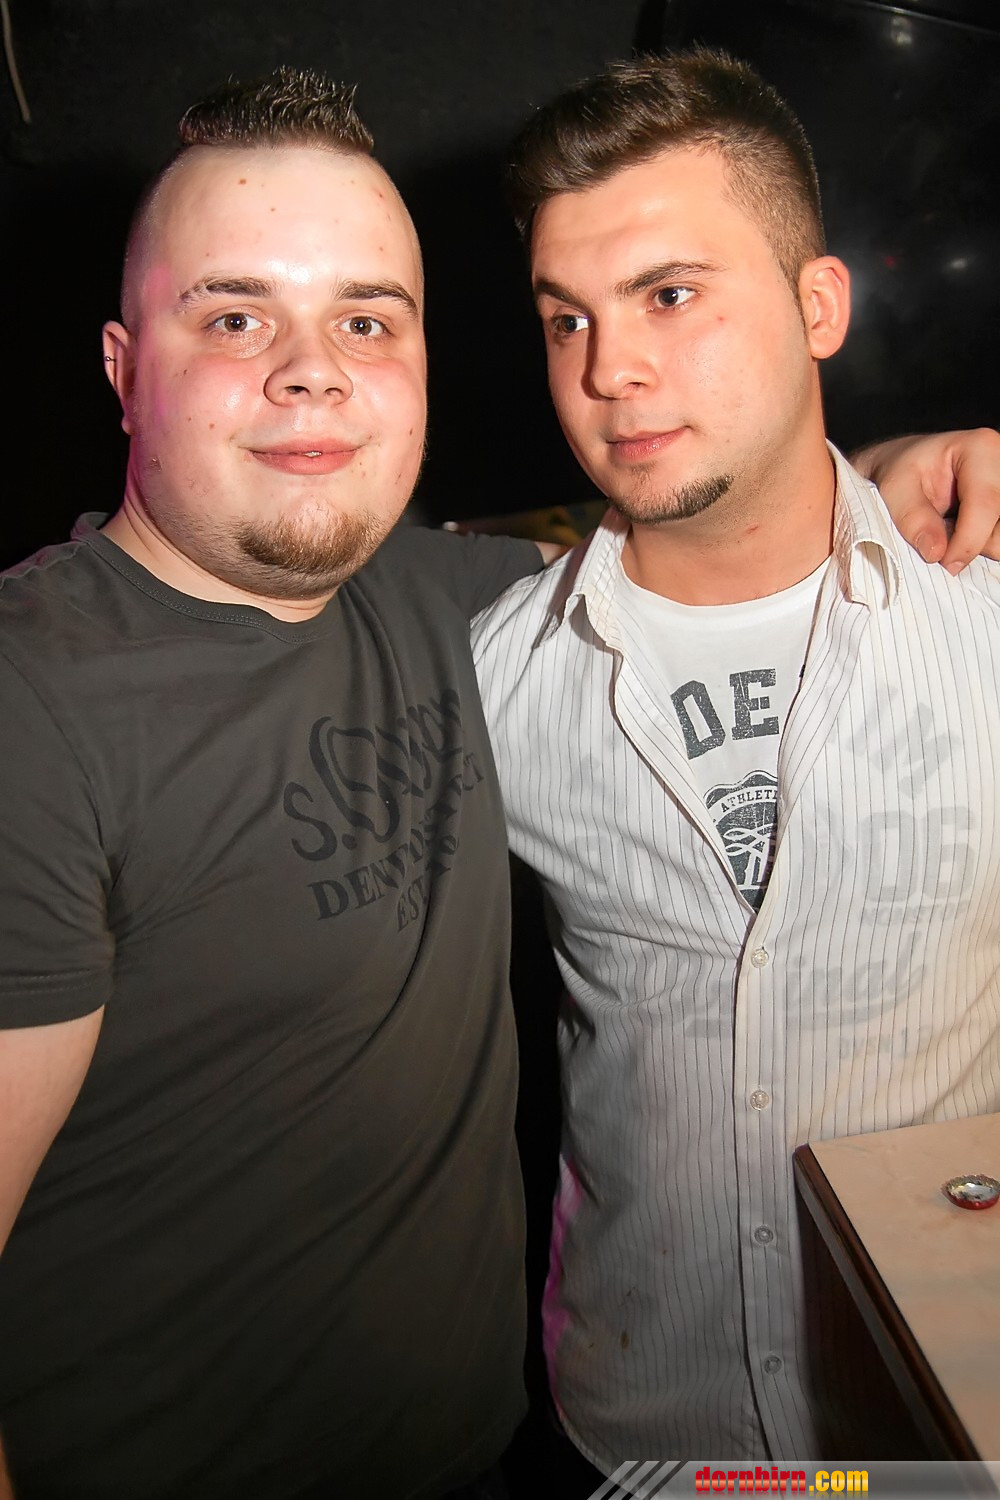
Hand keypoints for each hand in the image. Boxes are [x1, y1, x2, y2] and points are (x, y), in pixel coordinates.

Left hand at [852, 428, 999, 573]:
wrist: (907, 467)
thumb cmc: (902, 471)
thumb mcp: (894, 488)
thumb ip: (913, 518)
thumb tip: (935, 552)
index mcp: (980, 449)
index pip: (986, 503)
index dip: (967, 541)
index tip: (943, 561)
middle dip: (971, 542)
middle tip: (940, 535)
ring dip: (976, 545)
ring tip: (949, 527)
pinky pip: (999, 541)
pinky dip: (980, 544)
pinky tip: (961, 530)